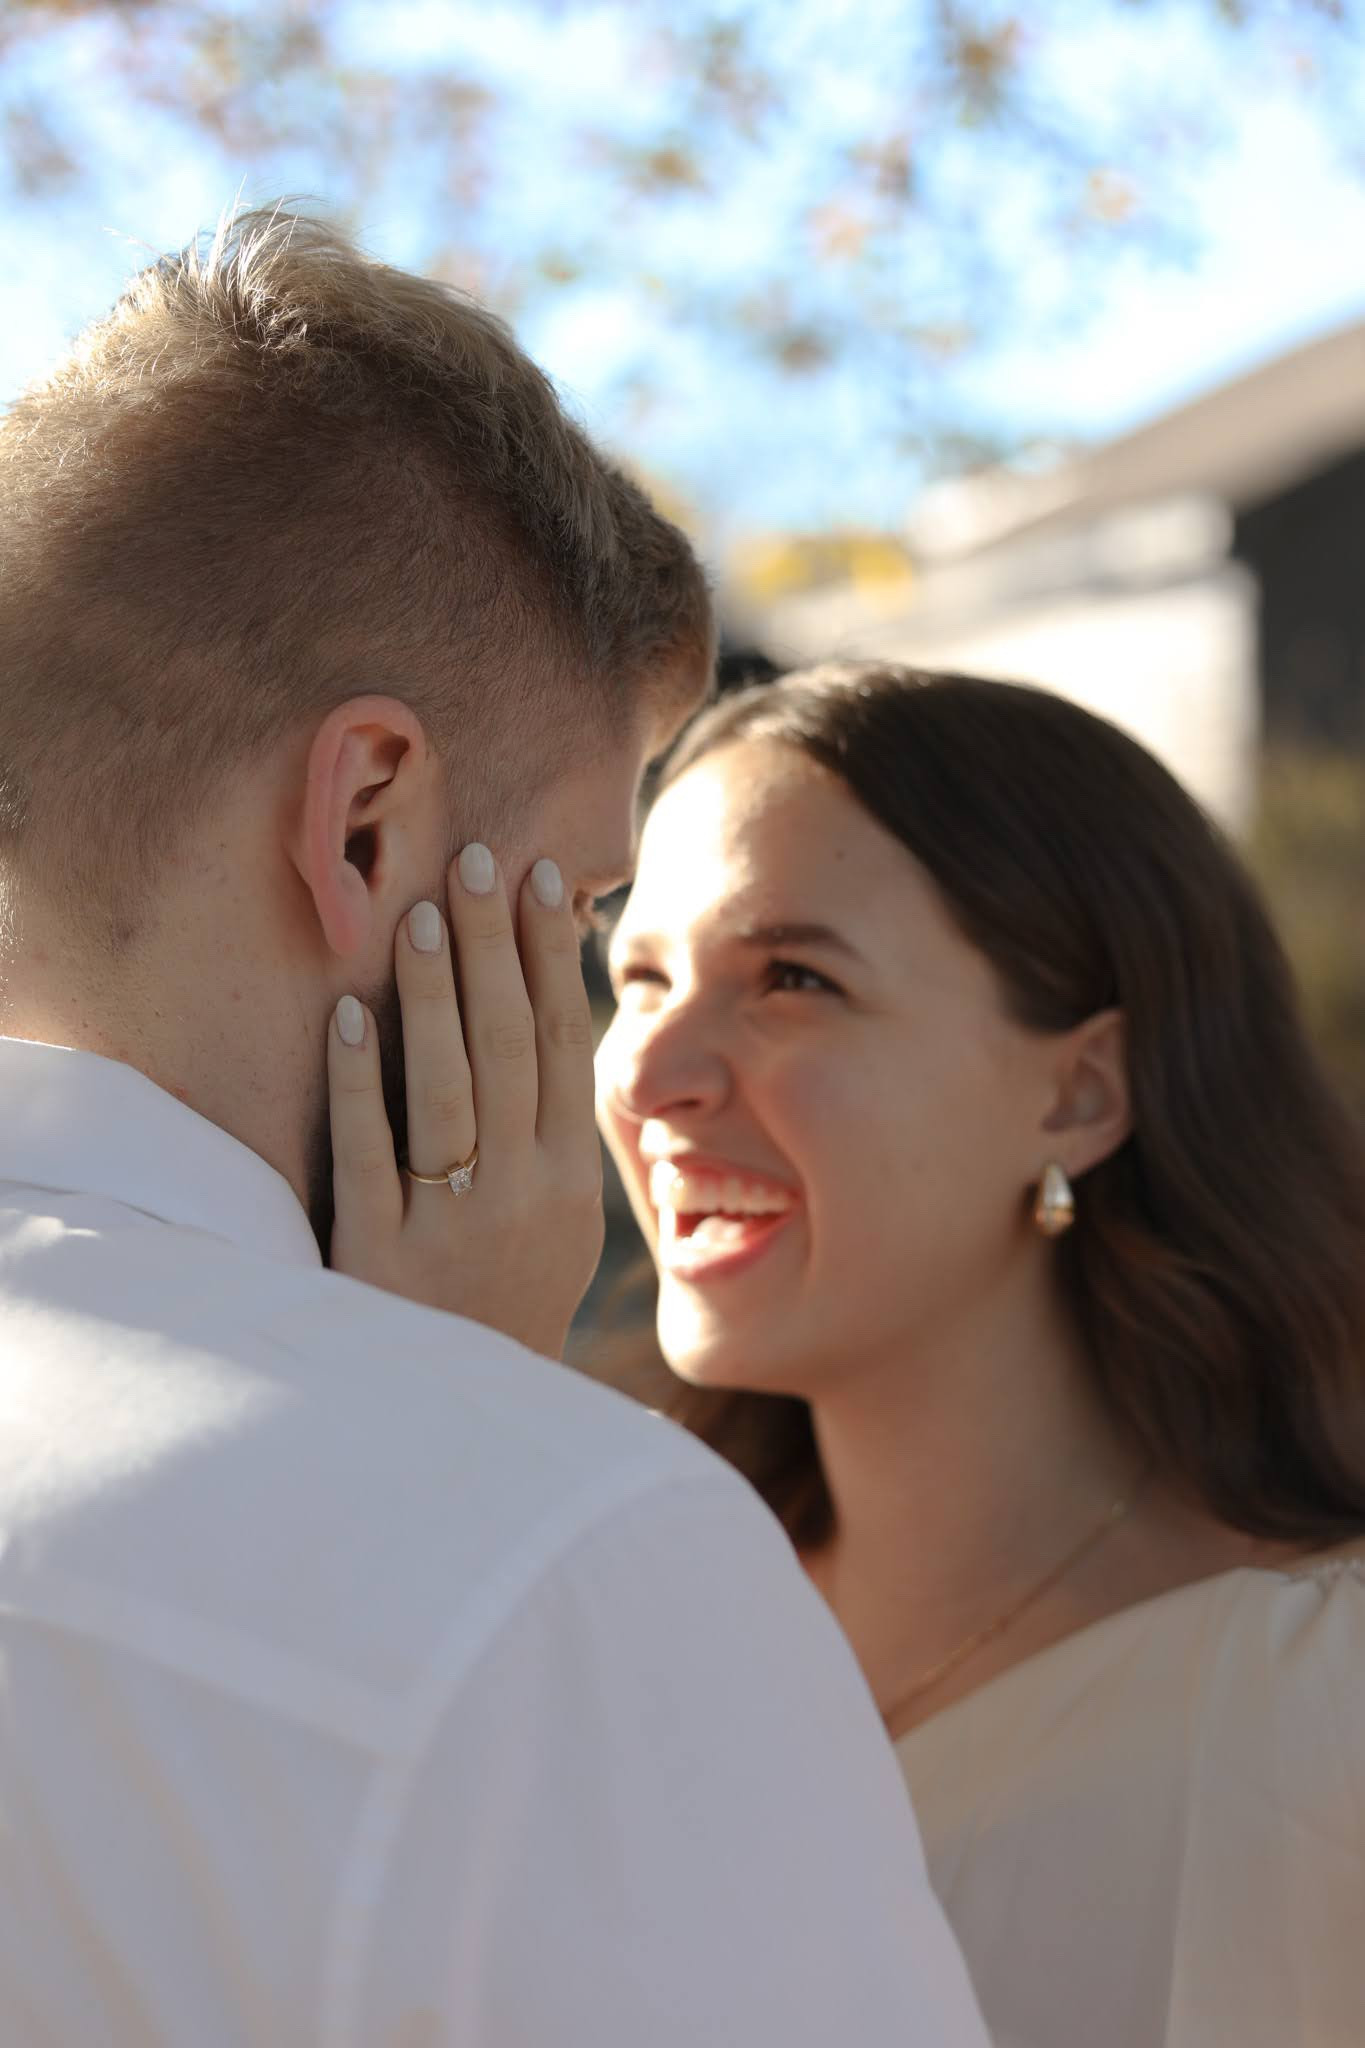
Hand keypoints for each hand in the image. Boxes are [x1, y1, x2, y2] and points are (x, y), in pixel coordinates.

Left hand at [327, 843, 603, 1358]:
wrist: (464, 1426)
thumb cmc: (506, 1305)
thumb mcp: (557, 1229)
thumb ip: (549, 1137)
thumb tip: (546, 1025)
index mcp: (568, 1180)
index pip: (563, 1044)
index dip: (549, 959)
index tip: (537, 882)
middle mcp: (521, 1193)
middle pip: (510, 1047)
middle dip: (494, 947)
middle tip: (475, 860)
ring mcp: (452, 1223)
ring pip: (449, 1089)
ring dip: (436, 997)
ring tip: (421, 917)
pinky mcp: (380, 1254)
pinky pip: (372, 1153)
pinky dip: (361, 1082)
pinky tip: (348, 1017)